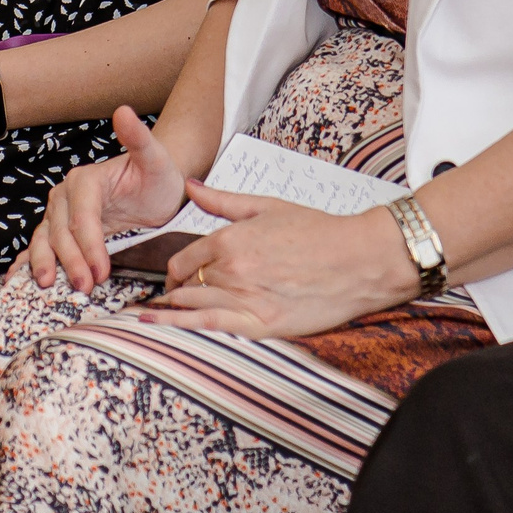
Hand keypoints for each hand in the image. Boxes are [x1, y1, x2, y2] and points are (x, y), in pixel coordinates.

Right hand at [26, 106, 185, 291]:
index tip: (101, 269)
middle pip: (61, 232)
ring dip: (46, 265)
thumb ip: (138, 138)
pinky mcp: (59, 231)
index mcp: (85, 179)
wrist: (157, 189)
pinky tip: (17, 281)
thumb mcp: (154, 158)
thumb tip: (123, 111)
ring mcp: (59, 214)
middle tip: (85, 286)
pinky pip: (40, 247)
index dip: (89, 244)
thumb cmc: (157, 176)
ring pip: (45, 241)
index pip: (82, 216)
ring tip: (47, 288)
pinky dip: (27, 263)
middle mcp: (66, 195)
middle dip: (71, 261)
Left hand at [133, 186, 419, 340]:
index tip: (178, 275)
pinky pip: (207, 326)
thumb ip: (223, 201)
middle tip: (170, 294)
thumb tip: (190, 186)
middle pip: (185, 283)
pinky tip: (153, 323)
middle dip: (175, 288)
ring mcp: (244, 298)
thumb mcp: (267, 206)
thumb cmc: (318, 231)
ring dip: (172, 307)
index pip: (185, 258)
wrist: (359, 259)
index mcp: (231, 238)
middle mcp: (232, 268)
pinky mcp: (260, 325)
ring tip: (156, 312)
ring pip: (190, 305)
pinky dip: (176, 324)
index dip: (177, 268)